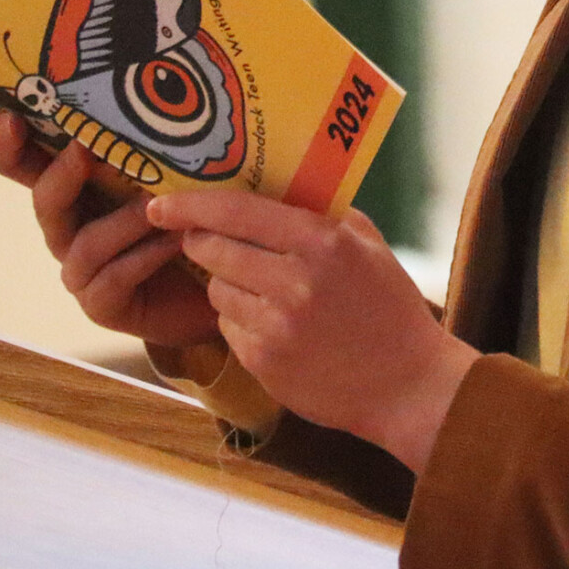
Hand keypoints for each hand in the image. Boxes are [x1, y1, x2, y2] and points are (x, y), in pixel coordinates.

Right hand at [0, 113, 219, 348]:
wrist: (218, 284)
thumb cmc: (187, 219)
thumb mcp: (170, 174)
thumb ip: (154, 143)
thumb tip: (160, 93)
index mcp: (72, 189)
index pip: (22, 164)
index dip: (6, 144)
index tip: (9, 117)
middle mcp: (66, 228)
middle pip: (44, 199)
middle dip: (62, 173)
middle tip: (85, 148)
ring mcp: (79, 271)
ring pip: (85, 242)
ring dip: (124, 219)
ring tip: (159, 204)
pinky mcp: (101, 305)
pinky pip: (114, 277)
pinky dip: (146, 255)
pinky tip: (176, 240)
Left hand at [147, 189, 478, 472]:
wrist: (407, 385)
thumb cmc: (389, 307)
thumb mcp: (366, 244)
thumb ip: (320, 212)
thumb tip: (268, 183)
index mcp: (321, 242)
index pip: (236, 211)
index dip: (190, 204)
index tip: (161, 203)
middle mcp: (295, 282)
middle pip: (212, 249)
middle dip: (202, 242)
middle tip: (205, 241)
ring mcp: (276, 326)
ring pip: (215, 290)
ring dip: (225, 284)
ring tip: (261, 290)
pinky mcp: (263, 362)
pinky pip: (228, 327)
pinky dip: (241, 321)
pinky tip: (274, 326)